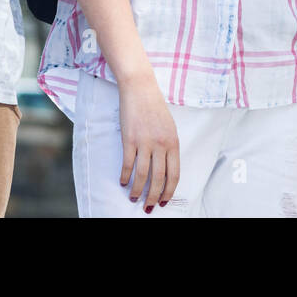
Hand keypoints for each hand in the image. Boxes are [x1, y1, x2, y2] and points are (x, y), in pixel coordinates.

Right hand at [117, 77, 180, 212]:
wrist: (141, 88)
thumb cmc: (155, 108)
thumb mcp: (169, 127)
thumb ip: (169, 147)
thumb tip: (166, 170)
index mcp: (173, 142)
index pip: (174, 174)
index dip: (169, 191)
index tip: (164, 201)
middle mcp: (161, 144)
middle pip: (158, 179)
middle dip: (153, 197)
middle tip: (148, 208)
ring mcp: (145, 142)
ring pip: (142, 175)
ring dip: (137, 191)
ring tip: (133, 198)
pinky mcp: (129, 139)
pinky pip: (127, 164)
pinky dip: (124, 176)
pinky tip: (122, 182)